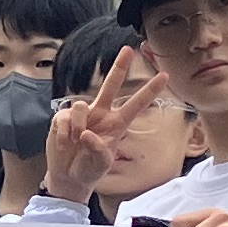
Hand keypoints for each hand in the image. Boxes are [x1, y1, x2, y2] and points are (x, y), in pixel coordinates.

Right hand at [41, 47, 162, 202]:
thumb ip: (98, 150)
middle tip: (127, 49)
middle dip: (119, 66)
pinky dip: (64, 134)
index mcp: (117, 124)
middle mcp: (101, 114)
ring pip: (81, 107)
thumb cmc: (90, 169)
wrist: (68, 177)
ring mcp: (82, 114)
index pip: (136, 104)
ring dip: (77, 127)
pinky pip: (64, 118)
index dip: (150, 90)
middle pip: (111, 85)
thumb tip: (86, 133)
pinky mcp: (62, 117)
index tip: (165, 76)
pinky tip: (64, 143)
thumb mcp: (101, 164)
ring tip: (75, 143)